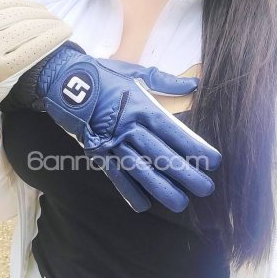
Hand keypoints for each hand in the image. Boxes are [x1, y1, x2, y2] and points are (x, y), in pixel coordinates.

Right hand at [0, 0, 71, 128]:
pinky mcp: (4, 68)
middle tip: (56, 20)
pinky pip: (34, 48)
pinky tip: (64, 34)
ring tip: (61, 26)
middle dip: (44, 15)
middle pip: (22, 15)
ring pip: (30, 28)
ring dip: (51, 25)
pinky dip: (52, 38)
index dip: (31, 4)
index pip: (9, 2)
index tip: (43, 10)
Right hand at [29, 43, 220, 212]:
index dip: (194, 148)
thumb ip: (166, 82)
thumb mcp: (136, 72)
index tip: (213, 162)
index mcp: (142, 107)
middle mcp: (130, 128)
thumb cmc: (103, 75)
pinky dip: (129, 192)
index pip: (174, 132)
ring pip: (141, 170)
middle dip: (185, 174)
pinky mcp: (97, 152)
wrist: (63, 80)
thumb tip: (193, 84)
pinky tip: (144, 205)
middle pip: (161, 155)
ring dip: (161, 189)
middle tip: (205, 189)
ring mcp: (112, 142)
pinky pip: (115, 175)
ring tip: (180, 204)